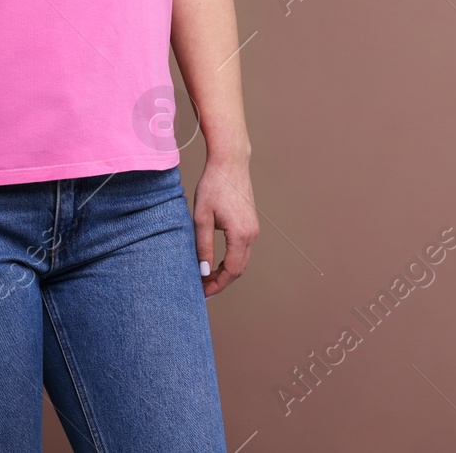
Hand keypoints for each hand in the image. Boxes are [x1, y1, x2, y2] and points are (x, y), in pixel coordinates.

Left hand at [194, 156, 257, 296]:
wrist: (230, 163)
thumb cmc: (214, 186)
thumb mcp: (202, 218)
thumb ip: (203, 246)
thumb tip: (204, 272)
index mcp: (240, 234)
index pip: (231, 271)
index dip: (217, 284)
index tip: (201, 291)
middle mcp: (252, 234)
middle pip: (239, 269)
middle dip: (221, 281)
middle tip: (201, 287)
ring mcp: (254, 229)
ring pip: (242, 261)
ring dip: (226, 272)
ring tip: (206, 276)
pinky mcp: (251, 224)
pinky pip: (243, 250)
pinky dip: (231, 260)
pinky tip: (216, 262)